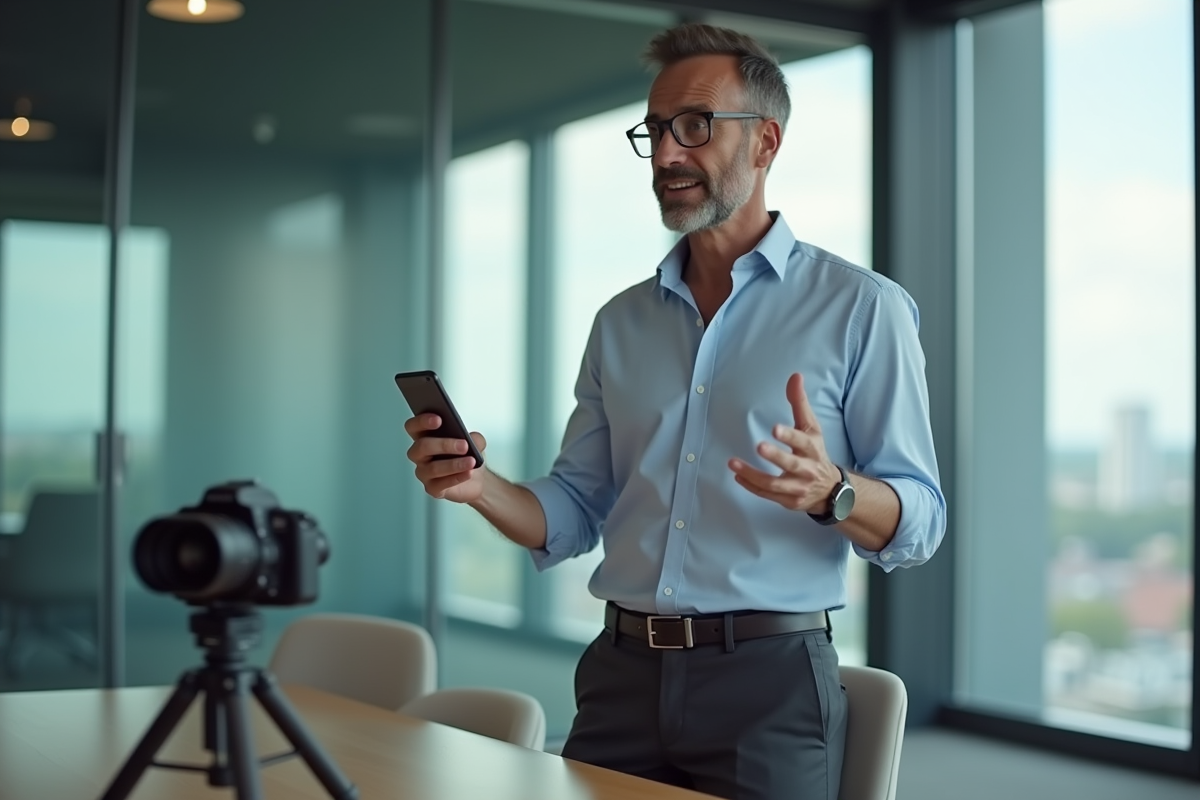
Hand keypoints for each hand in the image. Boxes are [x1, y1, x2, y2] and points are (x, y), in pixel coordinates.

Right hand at [404, 414, 487, 502]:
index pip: (413, 427)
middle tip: (464, 445)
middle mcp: (420, 455)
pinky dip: (456, 478)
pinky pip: (440, 484)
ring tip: (471, 461)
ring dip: (454, 464)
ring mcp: (424, 472)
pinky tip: (468, 473)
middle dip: (444, 444)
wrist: (476, 478)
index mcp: (425, 437)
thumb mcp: (476, 441)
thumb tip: (471, 440)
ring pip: (433, 468)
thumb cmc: (468, 455)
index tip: (439, 419)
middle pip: (422, 446)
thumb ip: (474, 438)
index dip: (422, 421)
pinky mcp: (432, 488)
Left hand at [729, 373, 839, 512]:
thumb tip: (795, 376)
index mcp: (813, 449)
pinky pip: (767, 494)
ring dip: (752, 474)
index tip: (775, 428)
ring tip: (733, 463)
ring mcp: (797, 488)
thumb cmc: (816, 453)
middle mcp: (807, 470)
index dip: (790, 435)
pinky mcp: (788, 501)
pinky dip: (751, 486)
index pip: (803, 442)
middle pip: (791, 465)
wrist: (830, 490)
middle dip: (775, 456)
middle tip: (759, 446)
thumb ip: (800, 403)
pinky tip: (738, 475)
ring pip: (774, 484)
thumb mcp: (812, 428)